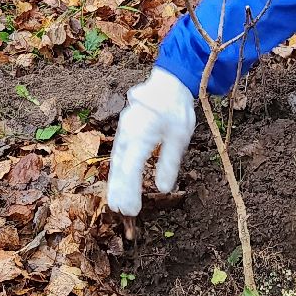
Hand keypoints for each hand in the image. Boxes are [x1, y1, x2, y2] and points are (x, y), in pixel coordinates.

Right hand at [105, 68, 195, 215]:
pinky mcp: (125, 130)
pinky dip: (118, 170)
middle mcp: (128, 134)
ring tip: (116, 203)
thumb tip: (163, 189)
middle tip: (121, 212)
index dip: (130, 192)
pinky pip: (118, 153)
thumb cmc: (176, 108)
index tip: (132, 209)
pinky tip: (118, 181)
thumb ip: (169, 163)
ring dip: (116, 182)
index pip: (132, 170)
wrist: (168, 83)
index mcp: (141, 136)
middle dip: (119, 191)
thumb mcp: (180, 137)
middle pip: (120, 168)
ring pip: (116, 161)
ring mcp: (124, 131)